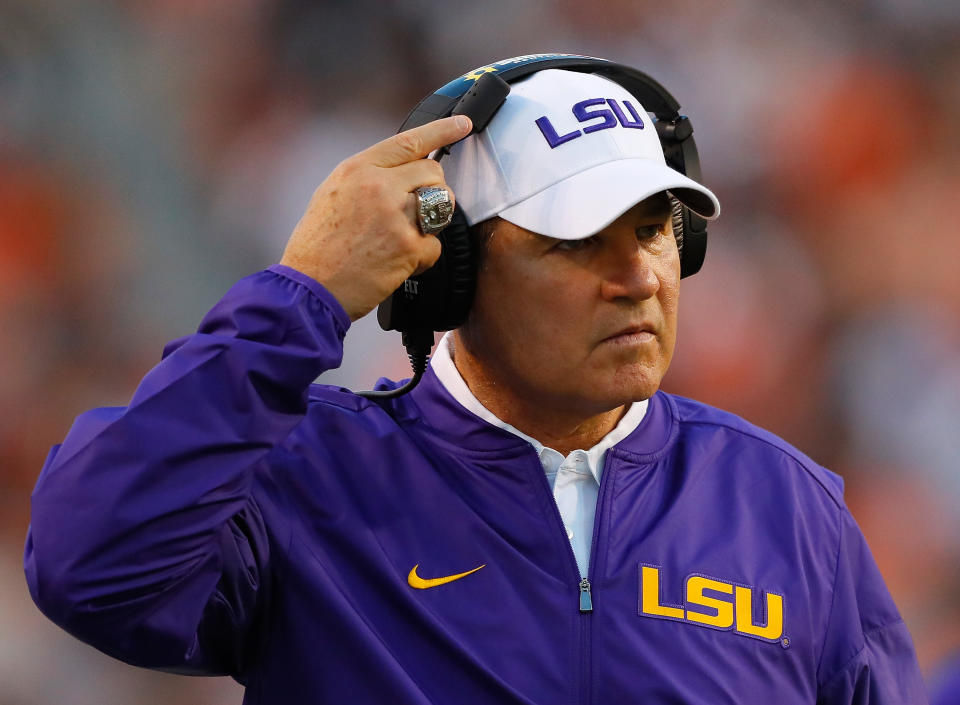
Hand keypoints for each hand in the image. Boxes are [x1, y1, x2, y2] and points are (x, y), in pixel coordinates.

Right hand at [279, 115, 471, 320]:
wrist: (310, 288)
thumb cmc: (318, 248)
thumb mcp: (333, 195)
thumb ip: (368, 177)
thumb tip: (401, 171)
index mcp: (357, 169)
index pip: (409, 141)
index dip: (442, 130)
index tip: (462, 123)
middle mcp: (378, 185)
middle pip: (433, 173)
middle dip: (433, 191)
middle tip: (417, 213)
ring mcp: (395, 215)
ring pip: (442, 204)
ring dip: (432, 222)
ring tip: (405, 237)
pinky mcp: (408, 246)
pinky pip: (436, 244)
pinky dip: (424, 257)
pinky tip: (400, 263)